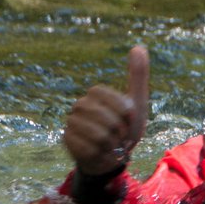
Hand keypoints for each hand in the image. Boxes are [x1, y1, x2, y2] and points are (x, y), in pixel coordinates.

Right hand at [62, 45, 148, 175]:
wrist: (111, 156)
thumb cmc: (125, 129)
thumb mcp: (136, 103)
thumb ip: (138, 76)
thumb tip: (138, 46)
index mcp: (96, 93)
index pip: (117, 103)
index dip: (127, 115)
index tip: (128, 120)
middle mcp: (80, 104)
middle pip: (109, 121)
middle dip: (120, 132)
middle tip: (118, 135)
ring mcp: (71, 122)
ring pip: (100, 136)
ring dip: (111, 145)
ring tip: (109, 144)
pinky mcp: (66, 139)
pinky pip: (89, 148)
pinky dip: (100, 154)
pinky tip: (98, 152)